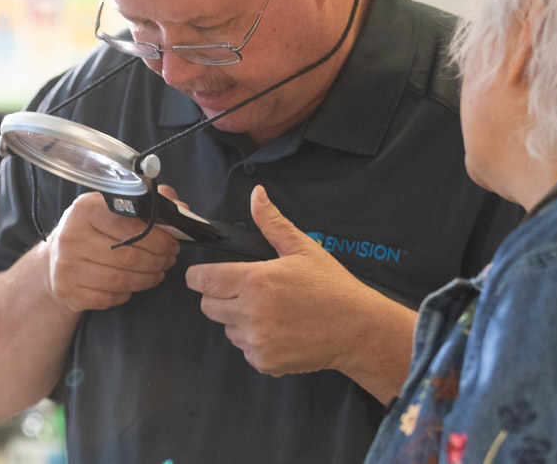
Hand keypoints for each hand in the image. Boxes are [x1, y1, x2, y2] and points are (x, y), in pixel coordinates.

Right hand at [41, 186, 182, 311]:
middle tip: (168, 260)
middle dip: (157, 260)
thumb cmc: (94, 230)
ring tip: (157, 272)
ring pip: (120, 279)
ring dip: (147, 278)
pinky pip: (109, 297)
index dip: (159, 238)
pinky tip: (132, 284)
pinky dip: (127, 293)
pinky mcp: (67, 291)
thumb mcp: (114, 209)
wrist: (56, 259)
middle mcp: (71, 236)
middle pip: (128, 256)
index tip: (172, 243)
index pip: (130, 225)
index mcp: (85, 209)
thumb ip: (148, 204)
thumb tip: (180, 207)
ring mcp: (66, 266)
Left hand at [185, 185, 378, 375]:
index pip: (202, 281)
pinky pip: (245, 349)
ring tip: (269, 311)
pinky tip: (278, 330)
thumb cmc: (332, 288)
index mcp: (256, 281)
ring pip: (226, 328)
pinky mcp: (265, 362)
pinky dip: (255, 341)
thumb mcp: (302, 248)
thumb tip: (256, 196)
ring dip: (238, 320)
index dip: (199, 277)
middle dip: (219, 297)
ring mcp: (257, 340)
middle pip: (208, 306)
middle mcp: (252, 313)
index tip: (203, 276)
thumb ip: (272, 223)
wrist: (357, 328)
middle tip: (245, 291)